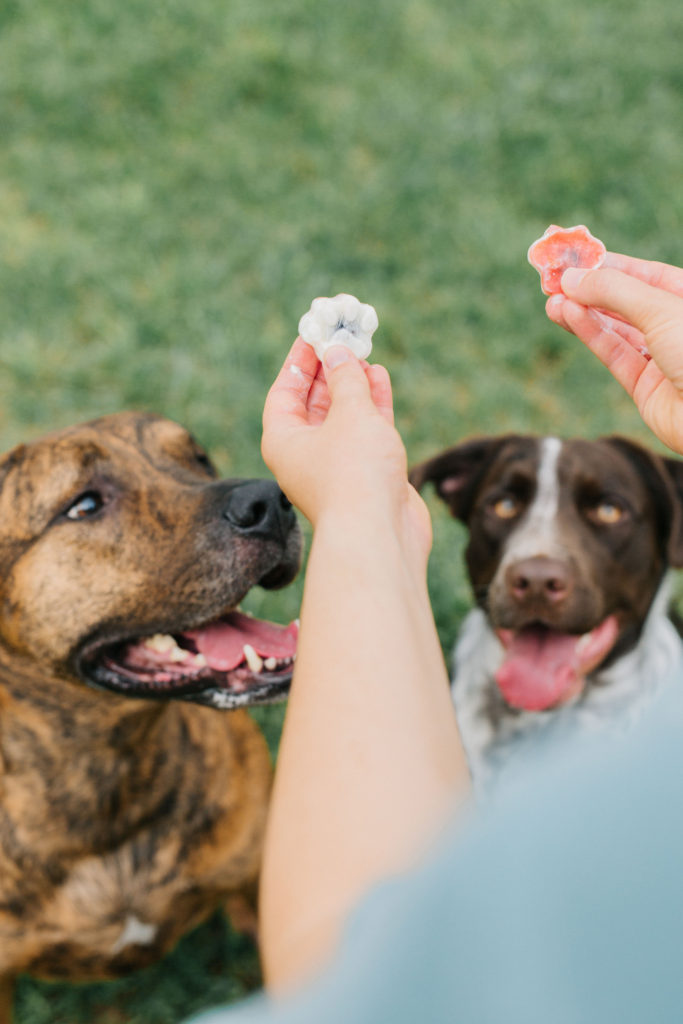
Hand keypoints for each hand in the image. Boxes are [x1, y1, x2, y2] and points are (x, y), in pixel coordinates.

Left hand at [262, 337, 431, 561]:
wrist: (379, 535)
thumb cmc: (355, 473)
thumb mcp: (349, 412)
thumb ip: (346, 378)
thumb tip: (339, 352)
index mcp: (283, 441)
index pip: (284, 391)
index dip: (299, 361)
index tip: (313, 333)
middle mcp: (305, 453)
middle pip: (313, 402)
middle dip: (329, 369)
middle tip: (344, 336)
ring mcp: (337, 465)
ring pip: (342, 415)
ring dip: (353, 383)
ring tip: (364, 352)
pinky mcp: (367, 473)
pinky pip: (365, 430)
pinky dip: (372, 404)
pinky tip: (380, 377)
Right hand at [545, 253, 682, 454]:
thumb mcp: (661, 309)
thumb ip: (615, 291)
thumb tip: (572, 278)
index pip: (647, 275)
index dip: (612, 265)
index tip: (577, 258)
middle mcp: (677, 327)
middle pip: (628, 302)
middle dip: (591, 290)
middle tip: (555, 280)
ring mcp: (662, 358)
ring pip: (616, 330)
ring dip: (583, 313)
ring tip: (552, 301)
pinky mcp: (645, 388)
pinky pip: (614, 354)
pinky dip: (590, 335)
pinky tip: (568, 317)